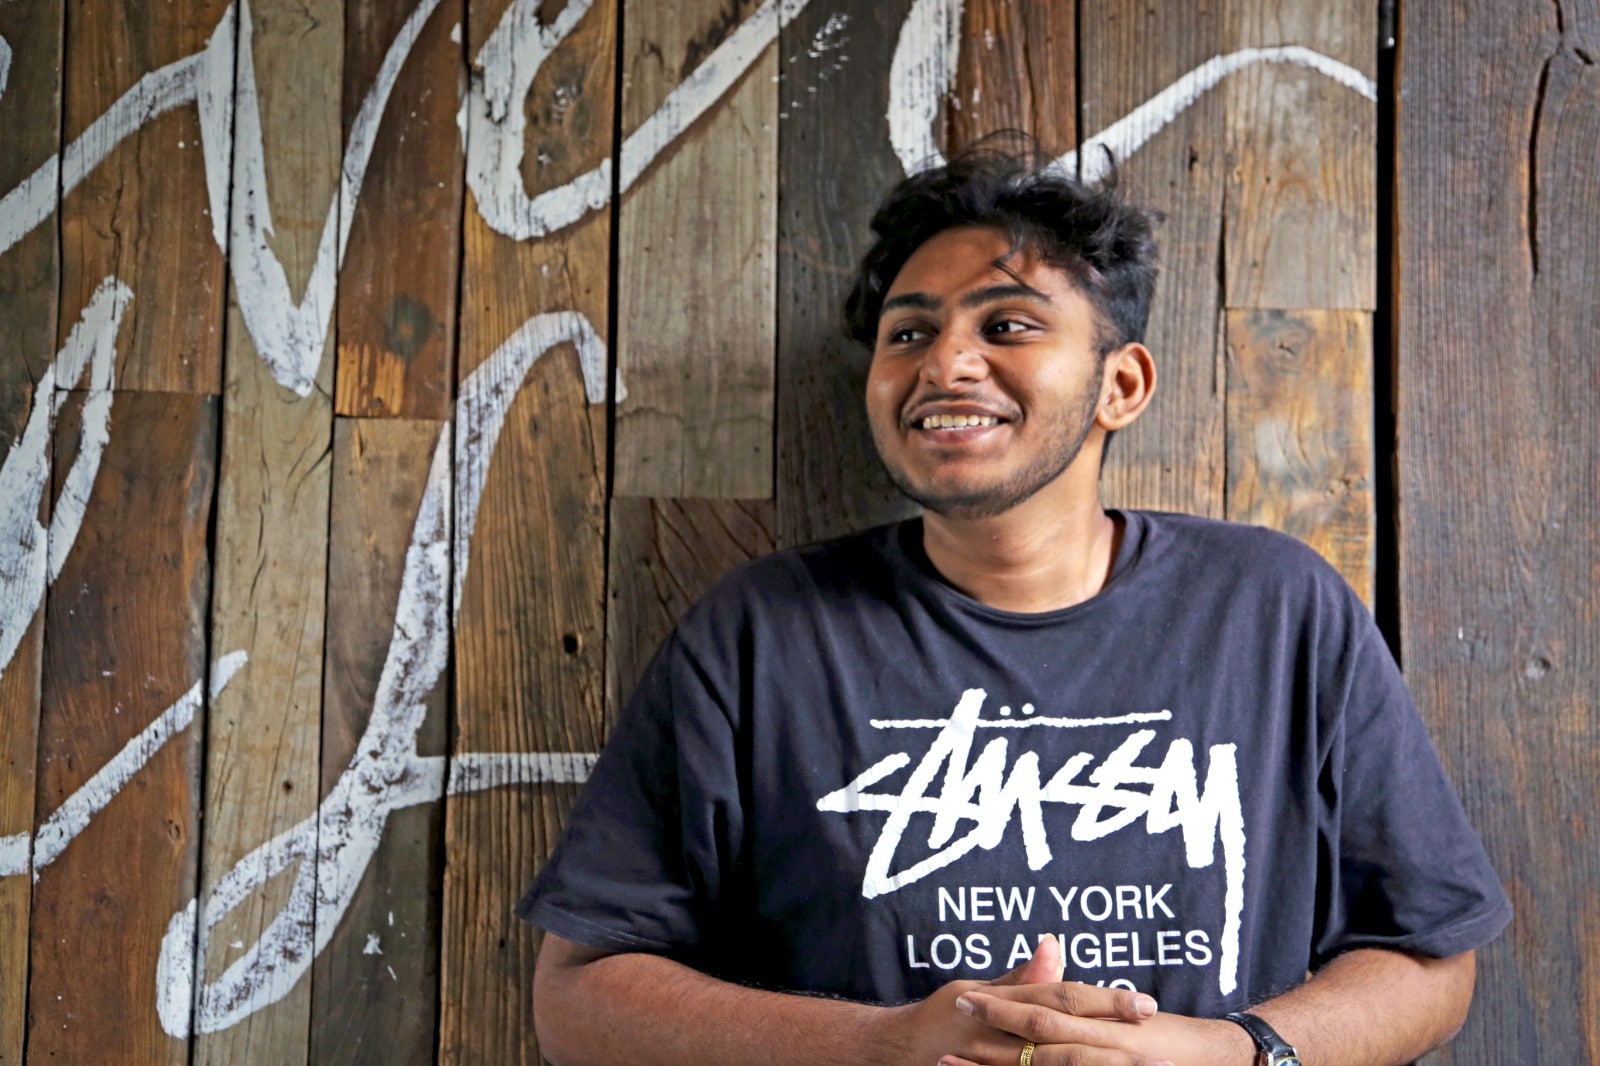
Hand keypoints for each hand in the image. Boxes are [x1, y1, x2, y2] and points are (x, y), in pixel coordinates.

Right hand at [888, 936, 1169, 1065]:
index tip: (1144, 1003)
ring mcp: (989, 1063)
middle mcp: (995, 1034)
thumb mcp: (973, 990)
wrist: (892, 1052)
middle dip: (1111, 1037)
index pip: (1059, 999)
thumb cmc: (939, 1019)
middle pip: (1063, 1035)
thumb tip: (1053, 944)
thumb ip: (1019, 978)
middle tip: (1159, 1038)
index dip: (1103, 1000)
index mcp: (996, 1003)